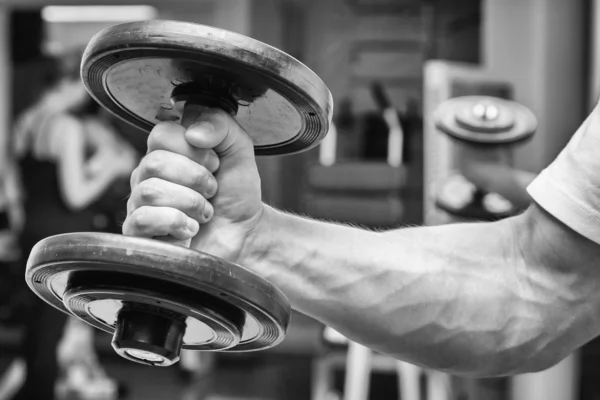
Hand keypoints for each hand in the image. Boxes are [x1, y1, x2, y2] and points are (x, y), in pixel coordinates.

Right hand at [123, 108, 262, 261]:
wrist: (244, 233)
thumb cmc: (236, 194)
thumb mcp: (238, 150)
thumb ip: (220, 125)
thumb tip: (193, 131)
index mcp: (167, 151)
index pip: (161, 133)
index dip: (194, 149)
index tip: (215, 164)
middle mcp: (148, 174)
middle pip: (154, 163)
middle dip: (195, 178)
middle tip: (212, 190)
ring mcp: (140, 203)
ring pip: (150, 192)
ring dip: (191, 203)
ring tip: (206, 212)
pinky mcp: (140, 233)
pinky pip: (143, 220)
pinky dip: (175, 223)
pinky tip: (190, 228)